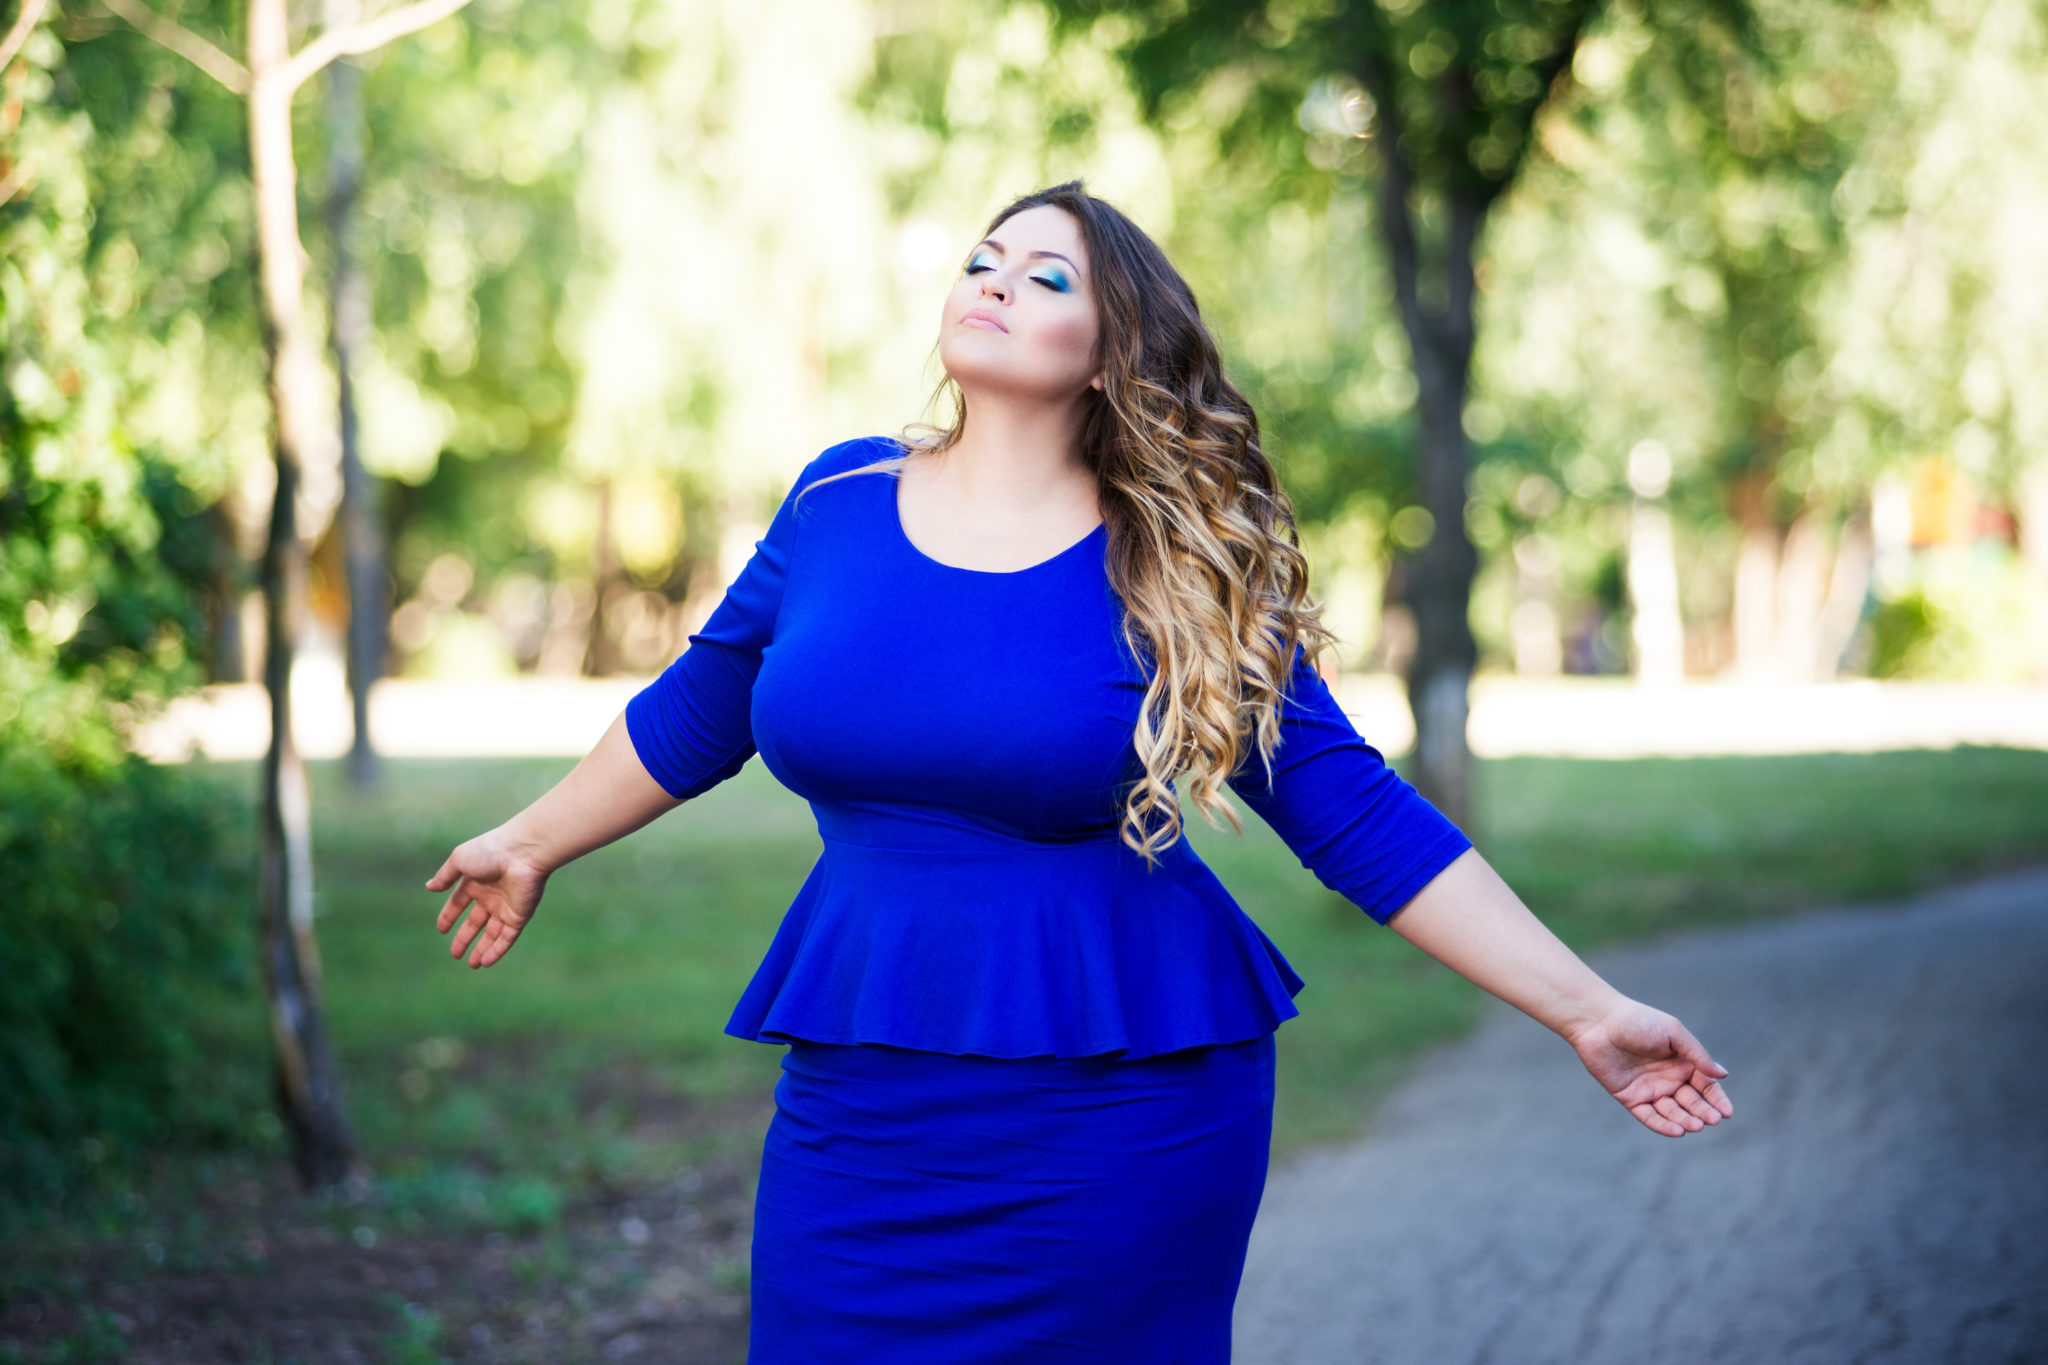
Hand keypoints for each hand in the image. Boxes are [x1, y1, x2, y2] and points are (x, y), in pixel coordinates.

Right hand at [426, 828, 550, 968]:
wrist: (523, 853)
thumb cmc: (490, 852)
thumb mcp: (459, 860)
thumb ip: (444, 876)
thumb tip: (429, 887)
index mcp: (476, 881)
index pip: (459, 903)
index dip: (449, 916)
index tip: (441, 930)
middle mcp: (491, 895)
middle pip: (476, 922)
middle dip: (465, 938)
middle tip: (455, 954)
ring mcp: (506, 907)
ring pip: (492, 933)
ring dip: (482, 949)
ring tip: (472, 965)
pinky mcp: (519, 916)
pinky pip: (507, 937)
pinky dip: (496, 950)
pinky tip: (485, 962)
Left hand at [1565, 999, 1733, 1137]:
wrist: (1599, 1022)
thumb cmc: (1637, 1020)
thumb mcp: (1672, 1033)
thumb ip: (1697, 1055)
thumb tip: (1723, 1075)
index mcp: (1682, 1063)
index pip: (1706, 1086)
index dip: (1717, 1100)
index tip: (1726, 1113)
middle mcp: (1668, 1078)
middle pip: (1691, 1101)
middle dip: (1702, 1112)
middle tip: (1712, 1120)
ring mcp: (1650, 1089)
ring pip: (1672, 1112)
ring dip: (1685, 1120)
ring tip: (1695, 1126)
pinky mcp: (1630, 1097)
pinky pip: (1649, 1116)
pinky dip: (1662, 1125)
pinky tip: (1677, 1131)